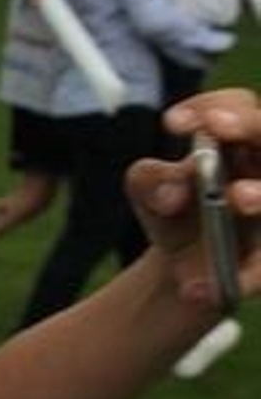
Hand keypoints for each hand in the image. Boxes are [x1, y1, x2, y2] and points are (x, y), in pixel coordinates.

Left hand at [127, 88, 260, 308]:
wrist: (187, 267)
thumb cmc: (174, 209)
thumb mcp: (148, 191)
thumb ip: (151, 180)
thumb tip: (175, 193)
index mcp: (237, 144)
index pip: (237, 107)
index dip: (213, 108)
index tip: (172, 124)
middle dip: (250, 127)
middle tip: (217, 130)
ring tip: (237, 198)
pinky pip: (260, 267)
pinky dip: (241, 276)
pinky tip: (197, 290)